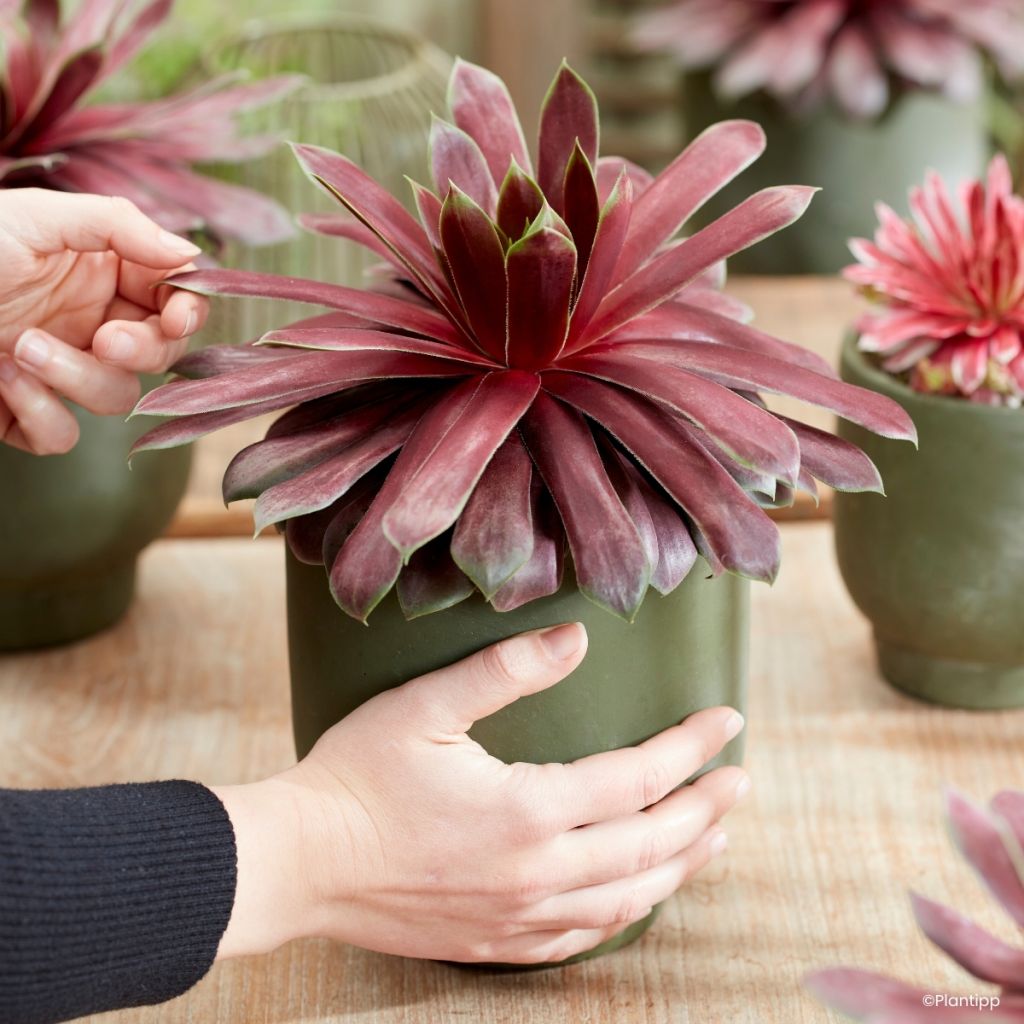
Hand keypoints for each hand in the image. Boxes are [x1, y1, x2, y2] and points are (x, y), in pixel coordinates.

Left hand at [0, 188, 208, 454]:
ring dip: (78, 379)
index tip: (175, 315)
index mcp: (101, 274)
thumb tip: (187, 252)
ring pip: (116, 398)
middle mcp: (88, 323)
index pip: (173, 301)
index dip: (186, 312)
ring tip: (23, 347)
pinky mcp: (24, 413)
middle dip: (141, 351)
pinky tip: (2, 378)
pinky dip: (41, 413)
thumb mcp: (36, 217)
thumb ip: (119, 226)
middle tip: (107, 340)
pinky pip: (62, 436)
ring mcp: (59, 371)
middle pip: (158, 356)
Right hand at [213, 622, 749, 964]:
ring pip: (627, 898)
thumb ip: (507, 671)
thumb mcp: (427, 705)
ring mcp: (518, 915)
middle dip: (705, 810)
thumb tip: (577, 638)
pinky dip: (624, 913)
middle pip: (650, 844)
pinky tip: (638, 897)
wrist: (300, 863)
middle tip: (741, 781)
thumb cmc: (357, 777)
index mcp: (526, 809)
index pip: (637, 777)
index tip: (726, 721)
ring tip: (715, 838)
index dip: (690, 747)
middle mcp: (536, 872)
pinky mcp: (495, 941)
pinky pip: (581, 937)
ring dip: (680, 865)